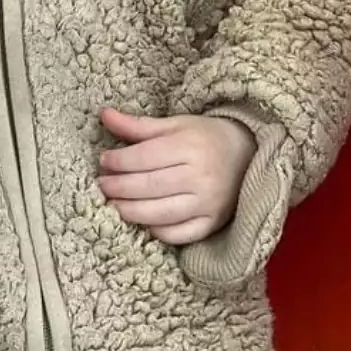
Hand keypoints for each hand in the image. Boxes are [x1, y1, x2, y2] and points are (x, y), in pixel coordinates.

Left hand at [97, 109, 256, 244]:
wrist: (248, 155)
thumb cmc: (206, 137)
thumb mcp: (175, 125)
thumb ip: (138, 125)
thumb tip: (104, 114)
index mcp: (190, 146)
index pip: (145, 157)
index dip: (118, 161)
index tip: (103, 162)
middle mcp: (200, 176)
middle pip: (149, 186)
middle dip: (118, 187)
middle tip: (102, 185)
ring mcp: (207, 204)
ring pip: (160, 214)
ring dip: (130, 211)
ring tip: (113, 204)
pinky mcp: (212, 224)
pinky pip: (178, 235)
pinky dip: (156, 231)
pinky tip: (142, 221)